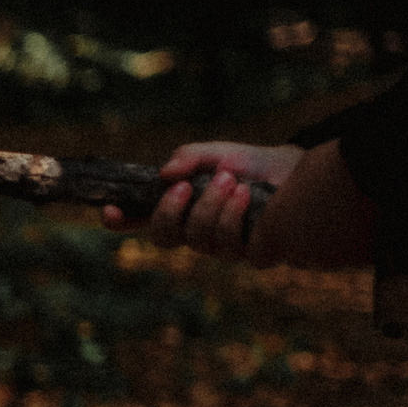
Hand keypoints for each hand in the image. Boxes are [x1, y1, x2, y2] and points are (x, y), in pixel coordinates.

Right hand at [104, 141, 297, 258]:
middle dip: (169, 212)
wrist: (299, 173)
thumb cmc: (253, 165)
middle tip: (186, 186)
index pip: (140, 222)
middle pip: (161, 238)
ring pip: (197, 240)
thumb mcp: (217, 152)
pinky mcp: (251, 254)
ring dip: (211, 207)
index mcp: (180, 209)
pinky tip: (248, 194)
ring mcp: (221, 247)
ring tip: (232, 179)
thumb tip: (165, 174)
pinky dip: (235, 215)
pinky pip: (230, 244)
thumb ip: (189, 158)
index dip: (120, 221)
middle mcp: (195, 233)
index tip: (109, 210)